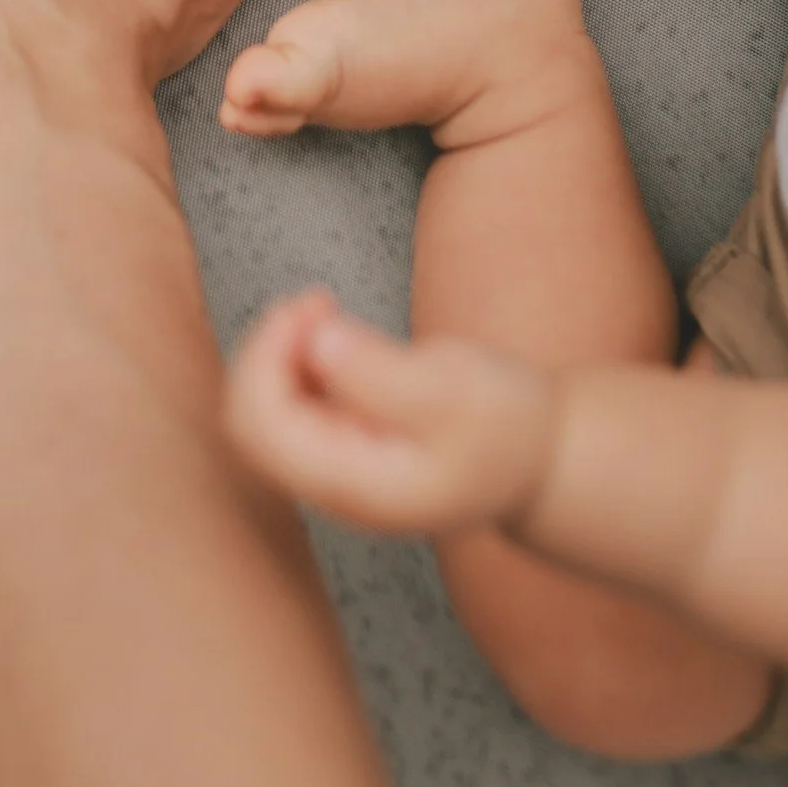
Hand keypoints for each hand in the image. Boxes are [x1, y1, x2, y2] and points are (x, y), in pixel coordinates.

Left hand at [226, 289, 554, 536]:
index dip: (267, 357)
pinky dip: (296, 362)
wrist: (539, 459)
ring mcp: (334, 469)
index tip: (313, 305)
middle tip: (317, 300)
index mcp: (354, 484)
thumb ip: (381, 372)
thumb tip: (317, 342)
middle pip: (248, 424)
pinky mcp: (344, 448)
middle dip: (265, 351)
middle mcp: (331, 486)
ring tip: (323, 306)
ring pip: (263, 414)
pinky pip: (291, 407)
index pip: (264, 428)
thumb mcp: (455, 388)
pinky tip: (332, 331)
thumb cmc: (505, 423)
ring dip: (278, 352)